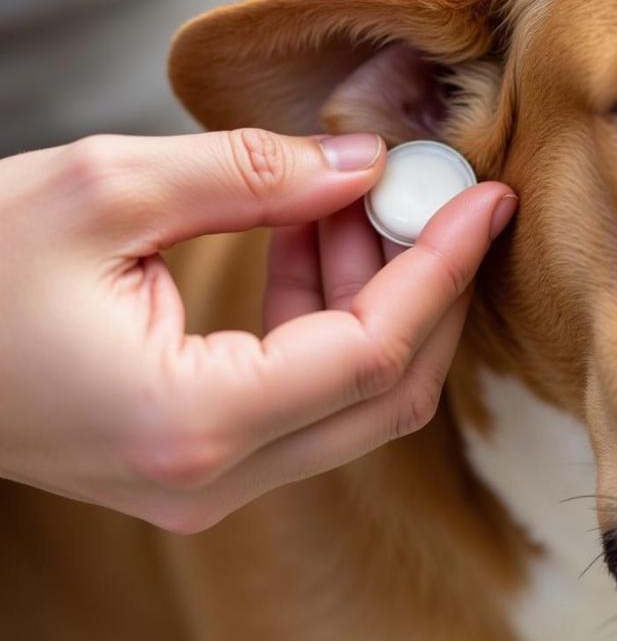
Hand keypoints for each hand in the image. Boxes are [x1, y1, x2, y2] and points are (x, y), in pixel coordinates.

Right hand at [0, 129, 515, 530]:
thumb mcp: (104, 189)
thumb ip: (251, 176)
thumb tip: (363, 164)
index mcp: (191, 423)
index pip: (375, 353)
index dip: (444, 268)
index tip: (487, 200)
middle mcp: (214, 475)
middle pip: (388, 392)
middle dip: (431, 286)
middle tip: (442, 194)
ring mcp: (212, 476)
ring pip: (355, 394)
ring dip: (380, 293)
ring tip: (365, 196)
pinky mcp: (206, 453)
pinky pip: (308, 388)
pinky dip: (331, 311)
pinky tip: (319, 233)